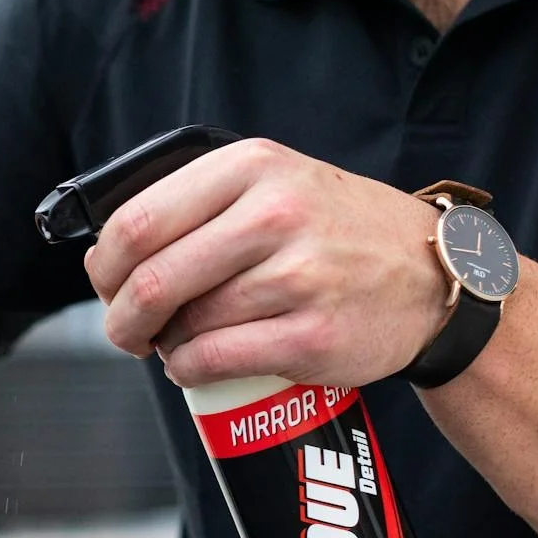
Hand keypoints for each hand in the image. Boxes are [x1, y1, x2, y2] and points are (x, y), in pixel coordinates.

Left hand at [82, 137, 446, 387]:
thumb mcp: (275, 182)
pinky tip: (197, 364)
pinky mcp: (313, 336)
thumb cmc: (336, 231)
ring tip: (179, 342)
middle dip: (122, 316)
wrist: (432, 274)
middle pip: (153, 278)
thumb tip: (110, 251)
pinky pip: (215, 360)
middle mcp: (276, 214)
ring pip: (185, 324)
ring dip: (164, 344)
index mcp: (252, 166)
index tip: (107, 284)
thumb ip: (202, 200)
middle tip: (128, 330)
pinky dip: (189, 370)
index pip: (138, 220)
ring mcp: (299, 277)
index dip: (106, 265)